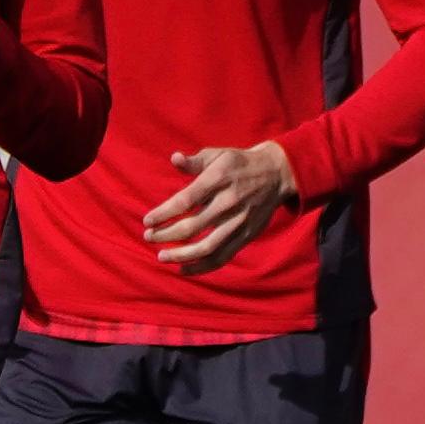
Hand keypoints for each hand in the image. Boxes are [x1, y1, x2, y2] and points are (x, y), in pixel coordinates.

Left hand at [141, 141, 299, 272]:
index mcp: (218, 179)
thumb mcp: (218, 155)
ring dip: (181, 256)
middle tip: (148, 237)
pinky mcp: (246, 235)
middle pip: (192, 226)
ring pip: (207, 247)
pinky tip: (184, 268)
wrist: (277, 174)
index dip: (164, 213)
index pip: (186, 201)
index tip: (147, 221)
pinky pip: (222, 256)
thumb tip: (174, 159)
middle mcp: (229, 202)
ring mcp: (239, 221)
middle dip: (166, 235)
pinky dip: (202, 267)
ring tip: (162, 257)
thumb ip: (195, 161)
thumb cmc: (238, 163)